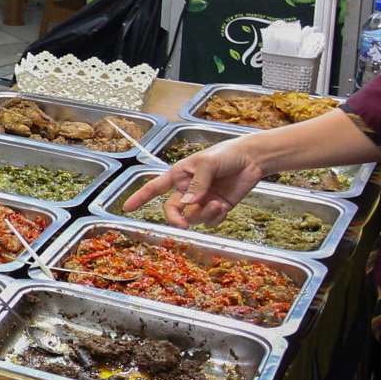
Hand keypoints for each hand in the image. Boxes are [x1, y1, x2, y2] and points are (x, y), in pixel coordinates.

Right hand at [121, 144, 260, 229]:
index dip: (140, 197)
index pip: (155, 187)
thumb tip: (187, 205)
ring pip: (193, 218)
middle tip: (183, 225)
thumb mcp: (208, 163)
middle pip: (172, 210)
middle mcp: (188, 190)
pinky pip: (209, 221)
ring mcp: (202, 200)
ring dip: (203, 215)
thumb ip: (197, 184)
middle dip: (176, 219)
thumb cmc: (226, 154)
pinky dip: (215, 217)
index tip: (127, 208)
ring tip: (216, 204)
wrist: (252, 159)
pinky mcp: (217, 208)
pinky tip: (223, 207)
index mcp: (179, 175)